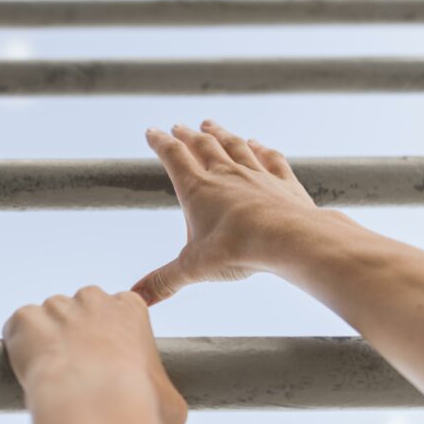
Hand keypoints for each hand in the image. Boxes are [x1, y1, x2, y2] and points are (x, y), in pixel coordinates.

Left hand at [3, 286, 187, 423]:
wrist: (95, 405)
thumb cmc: (139, 405)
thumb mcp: (173, 405)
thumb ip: (164, 395)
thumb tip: (162, 410)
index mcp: (130, 308)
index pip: (118, 311)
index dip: (109, 339)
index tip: (106, 364)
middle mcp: (93, 298)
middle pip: (79, 310)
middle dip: (76, 335)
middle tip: (76, 374)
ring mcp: (56, 305)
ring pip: (46, 320)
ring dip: (46, 342)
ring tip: (53, 379)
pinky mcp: (24, 319)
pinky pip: (17, 330)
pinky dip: (19, 348)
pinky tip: (30, 372)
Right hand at [132, 120, 319, 304]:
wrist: (289, 238)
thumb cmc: (238, 250)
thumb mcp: (193, 268)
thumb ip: (163, 282)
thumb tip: (134, 299)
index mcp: (198, 189)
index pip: (174, 156)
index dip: (160, 142)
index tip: (152, 132)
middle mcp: (225, 174)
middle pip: (203, 145)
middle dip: (188, 135)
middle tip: (180, 126)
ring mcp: (256, 174)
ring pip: (234, 146)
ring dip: (221, 133)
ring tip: (211, 125)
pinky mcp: (283, 182)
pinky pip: (269, 158)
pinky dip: (260, 148)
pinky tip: (256, 143)